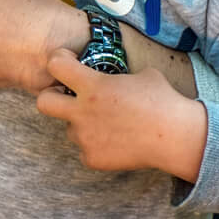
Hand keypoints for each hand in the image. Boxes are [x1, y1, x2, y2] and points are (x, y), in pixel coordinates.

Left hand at [35, 51, 207, 180]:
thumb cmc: (162, 100)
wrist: (175, 136)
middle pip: (43, 102)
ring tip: (110, 124)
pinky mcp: (92, 158)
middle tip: (67, 97)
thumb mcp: (140, 75)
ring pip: (70, 128)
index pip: (55, 65)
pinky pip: (85, 149)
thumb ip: (116, 76)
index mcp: (93, 87)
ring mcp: (86, 138)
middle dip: (51, 97)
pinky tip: (116, 141)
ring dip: (82, 124)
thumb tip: (111, 76)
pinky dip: (96, 145)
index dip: (59, 60)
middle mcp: (83, 112)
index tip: (68, 63)